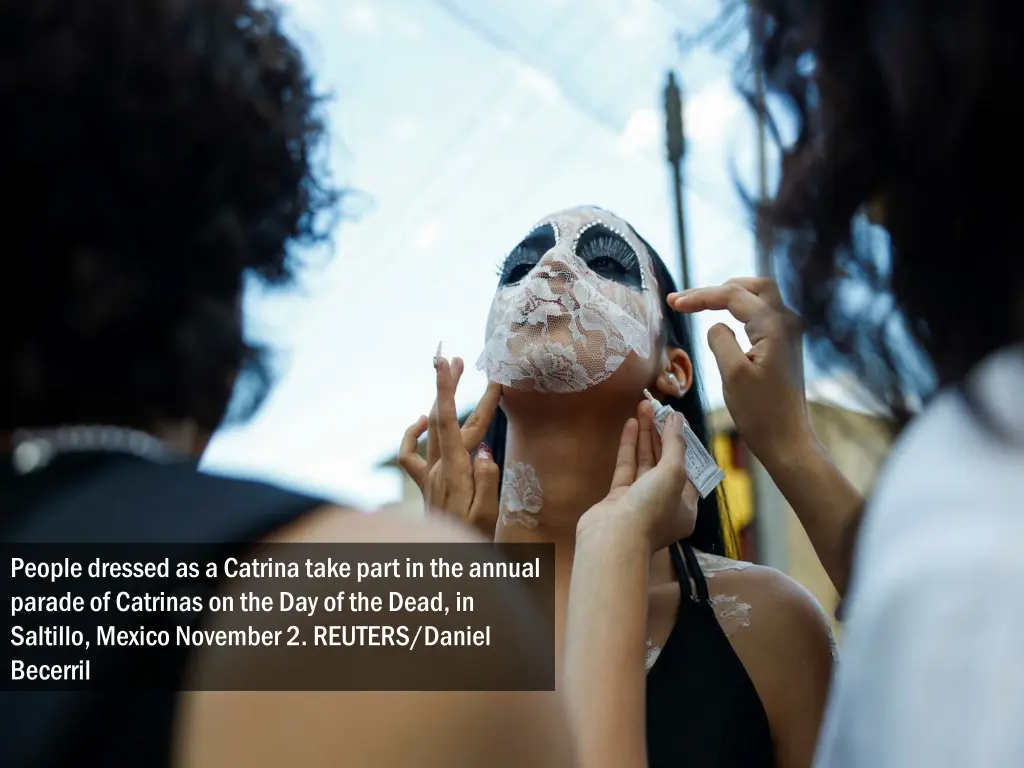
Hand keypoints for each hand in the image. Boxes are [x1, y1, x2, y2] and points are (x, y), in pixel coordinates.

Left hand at [398, 354, 502, 536]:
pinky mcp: (427, 485)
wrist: (448, 565)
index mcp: (454, 472)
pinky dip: (414, 433)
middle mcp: (438, 469)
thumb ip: (486, 480)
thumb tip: (484, 450)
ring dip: (440, 399)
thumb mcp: (486, 516)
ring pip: (434, 429)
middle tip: (457, 357)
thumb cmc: (473, 542)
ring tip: (451, 372)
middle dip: (451, 386)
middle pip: (445, 418)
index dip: (446, 389)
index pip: (448, 422)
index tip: (446, 363)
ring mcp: (431, 476)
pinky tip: (422, 420)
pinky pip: (411, 456)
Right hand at [578, 401, 697, 552]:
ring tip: (644, 407)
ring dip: (645, 435)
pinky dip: (630, 445)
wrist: (613, 538)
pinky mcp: (618, 497)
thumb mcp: (673, 473)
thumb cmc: (651, 510)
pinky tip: (631, 424)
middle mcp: (664, 504)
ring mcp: (639, 500)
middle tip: (657, 407)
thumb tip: (678, 418)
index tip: (678, 422)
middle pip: (666, 463)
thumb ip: (675, 444)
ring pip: (645, 462)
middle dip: (662, 434)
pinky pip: (626, 466)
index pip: (689, 471)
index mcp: (685, 508)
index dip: (685, 445)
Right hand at [667, 277, 815, 464]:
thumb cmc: (760, 412)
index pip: (733, 296)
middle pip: (754, 286)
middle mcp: (787, 323)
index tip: (672, 303)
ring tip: (701, 304)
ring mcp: (789, 334)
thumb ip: (720, 339)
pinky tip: (725, 321)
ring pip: (760, 298)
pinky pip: (762, 316)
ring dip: (731, 297)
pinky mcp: (785, 346)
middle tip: (689, 300)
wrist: (787, 440)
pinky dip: (741, 312)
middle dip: (719, 289)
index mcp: (774, 325)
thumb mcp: (732, 374)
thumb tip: (715, 326)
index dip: (700, 296)